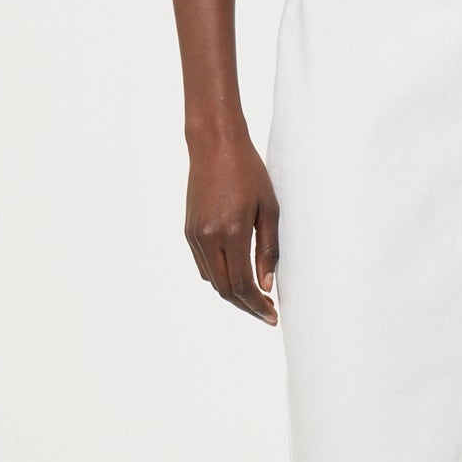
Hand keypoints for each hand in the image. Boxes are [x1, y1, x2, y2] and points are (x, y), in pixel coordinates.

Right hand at [185, 125, 279, 324]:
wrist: (214, 146)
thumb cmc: (248, 172)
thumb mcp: (269, 209)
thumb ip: (268, 249)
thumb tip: (266, 284)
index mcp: (231, 232)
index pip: (242, 285)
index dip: (257, 305)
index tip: (272, 315)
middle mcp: (208, 238)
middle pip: (225, 289)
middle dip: (246, 306)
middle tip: (266, 312)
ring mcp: (194, 235)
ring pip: (212, 279)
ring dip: (233, 293)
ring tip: (255, 296)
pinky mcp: (189, 231)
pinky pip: (204, 265)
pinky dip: (221, 276)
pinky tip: (237, 275)